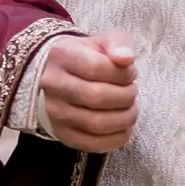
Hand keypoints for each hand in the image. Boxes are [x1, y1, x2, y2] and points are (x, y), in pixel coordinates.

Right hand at [39, 32, 139, 154]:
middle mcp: (52, 84)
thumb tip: (126, 59)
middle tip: (132, 92)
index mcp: (61, 56)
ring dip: (125, 118)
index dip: (122, 73)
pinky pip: (93, 144)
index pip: (96, 67)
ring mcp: (54, 112)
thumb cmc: (90, 56)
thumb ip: (120, 43)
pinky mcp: (62, 134)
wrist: (65, 76)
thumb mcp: (105, 41)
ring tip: (130, 108)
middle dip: (126, 96)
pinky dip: (117, 139)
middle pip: (97, 97)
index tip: (130, 73)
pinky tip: (124, 127)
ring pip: (96, 123)